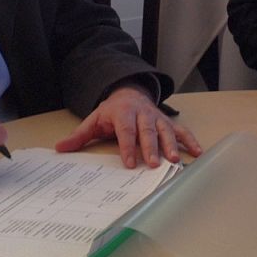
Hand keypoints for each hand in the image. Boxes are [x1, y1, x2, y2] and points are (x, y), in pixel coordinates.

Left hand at [54, 85, 202, 168]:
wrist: (129, 92)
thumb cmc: (111, 111)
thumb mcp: (93, 120)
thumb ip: (79, 136)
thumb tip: (59, 148)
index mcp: (122, 113)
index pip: (125, 130)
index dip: (127, 146)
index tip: (128, 163)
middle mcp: (142, 114)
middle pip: (147, 130)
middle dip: (150, 147)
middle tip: (152, 164)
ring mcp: (157, 117)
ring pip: (165, 130)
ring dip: (171, 145)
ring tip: (174, 160)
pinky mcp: (167, 121)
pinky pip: (180, 130)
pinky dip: (190, 140)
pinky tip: (197, 153)